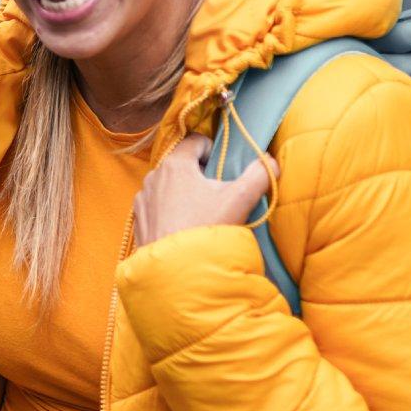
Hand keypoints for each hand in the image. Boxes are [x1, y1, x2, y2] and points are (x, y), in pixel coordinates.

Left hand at [132, 133, 274, 246]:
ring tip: (203, 214)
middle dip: (201, 175)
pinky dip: (171, 210)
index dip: (214, 151)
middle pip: (182, 164)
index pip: (196, 142)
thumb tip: (271, 162)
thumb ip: (259, 174)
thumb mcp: (240, 198)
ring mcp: (143, 198)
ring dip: (185, 193)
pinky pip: (158, 205)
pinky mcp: (139, 218)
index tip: (224, 170)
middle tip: (218, 195)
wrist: (177, 269)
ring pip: (169, 185)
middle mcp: (154, 176)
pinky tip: (185, 227)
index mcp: (175, 164)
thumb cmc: (206, 228)